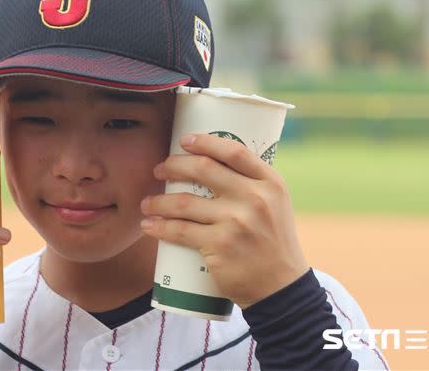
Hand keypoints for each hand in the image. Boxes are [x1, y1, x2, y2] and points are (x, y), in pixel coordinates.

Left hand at [140, 133, 308, 308]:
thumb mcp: (275, 206)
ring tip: (147, 203)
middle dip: (174, 166)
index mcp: (270, 183)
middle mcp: (255, 198)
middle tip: (159, 170)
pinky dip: (159, 227)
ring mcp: (236, 222)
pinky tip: (149, 224)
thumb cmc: (273, 244)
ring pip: (184, 202)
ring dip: (159, 201)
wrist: (281, 288)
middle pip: (204, 169)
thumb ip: (251, 186)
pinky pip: (180, 231)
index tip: (184, 141)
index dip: (205, 142)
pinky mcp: (220, 245)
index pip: (234, 151)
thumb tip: (213, 165)